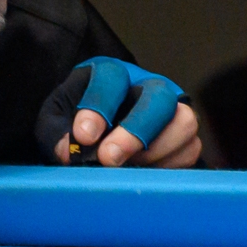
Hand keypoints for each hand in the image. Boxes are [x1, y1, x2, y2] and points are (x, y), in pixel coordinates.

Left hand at [36, 57, 202, 168]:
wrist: (103, 136)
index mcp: (111, 73)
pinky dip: (166, 166)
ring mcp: (173, 110)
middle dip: (135, 131)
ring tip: (127, 169)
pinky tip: (142, 173)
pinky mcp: (187, 137)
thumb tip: (69, 153)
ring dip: (156, 151)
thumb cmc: (78, 122)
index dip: (98, 106)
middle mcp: (147, 85)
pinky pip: (190, 151)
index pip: (111, 77)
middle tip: (109, 158)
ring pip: (184, 122)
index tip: (83, 136)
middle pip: (159, 98)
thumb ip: (57, 134)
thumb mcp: (56, 121)